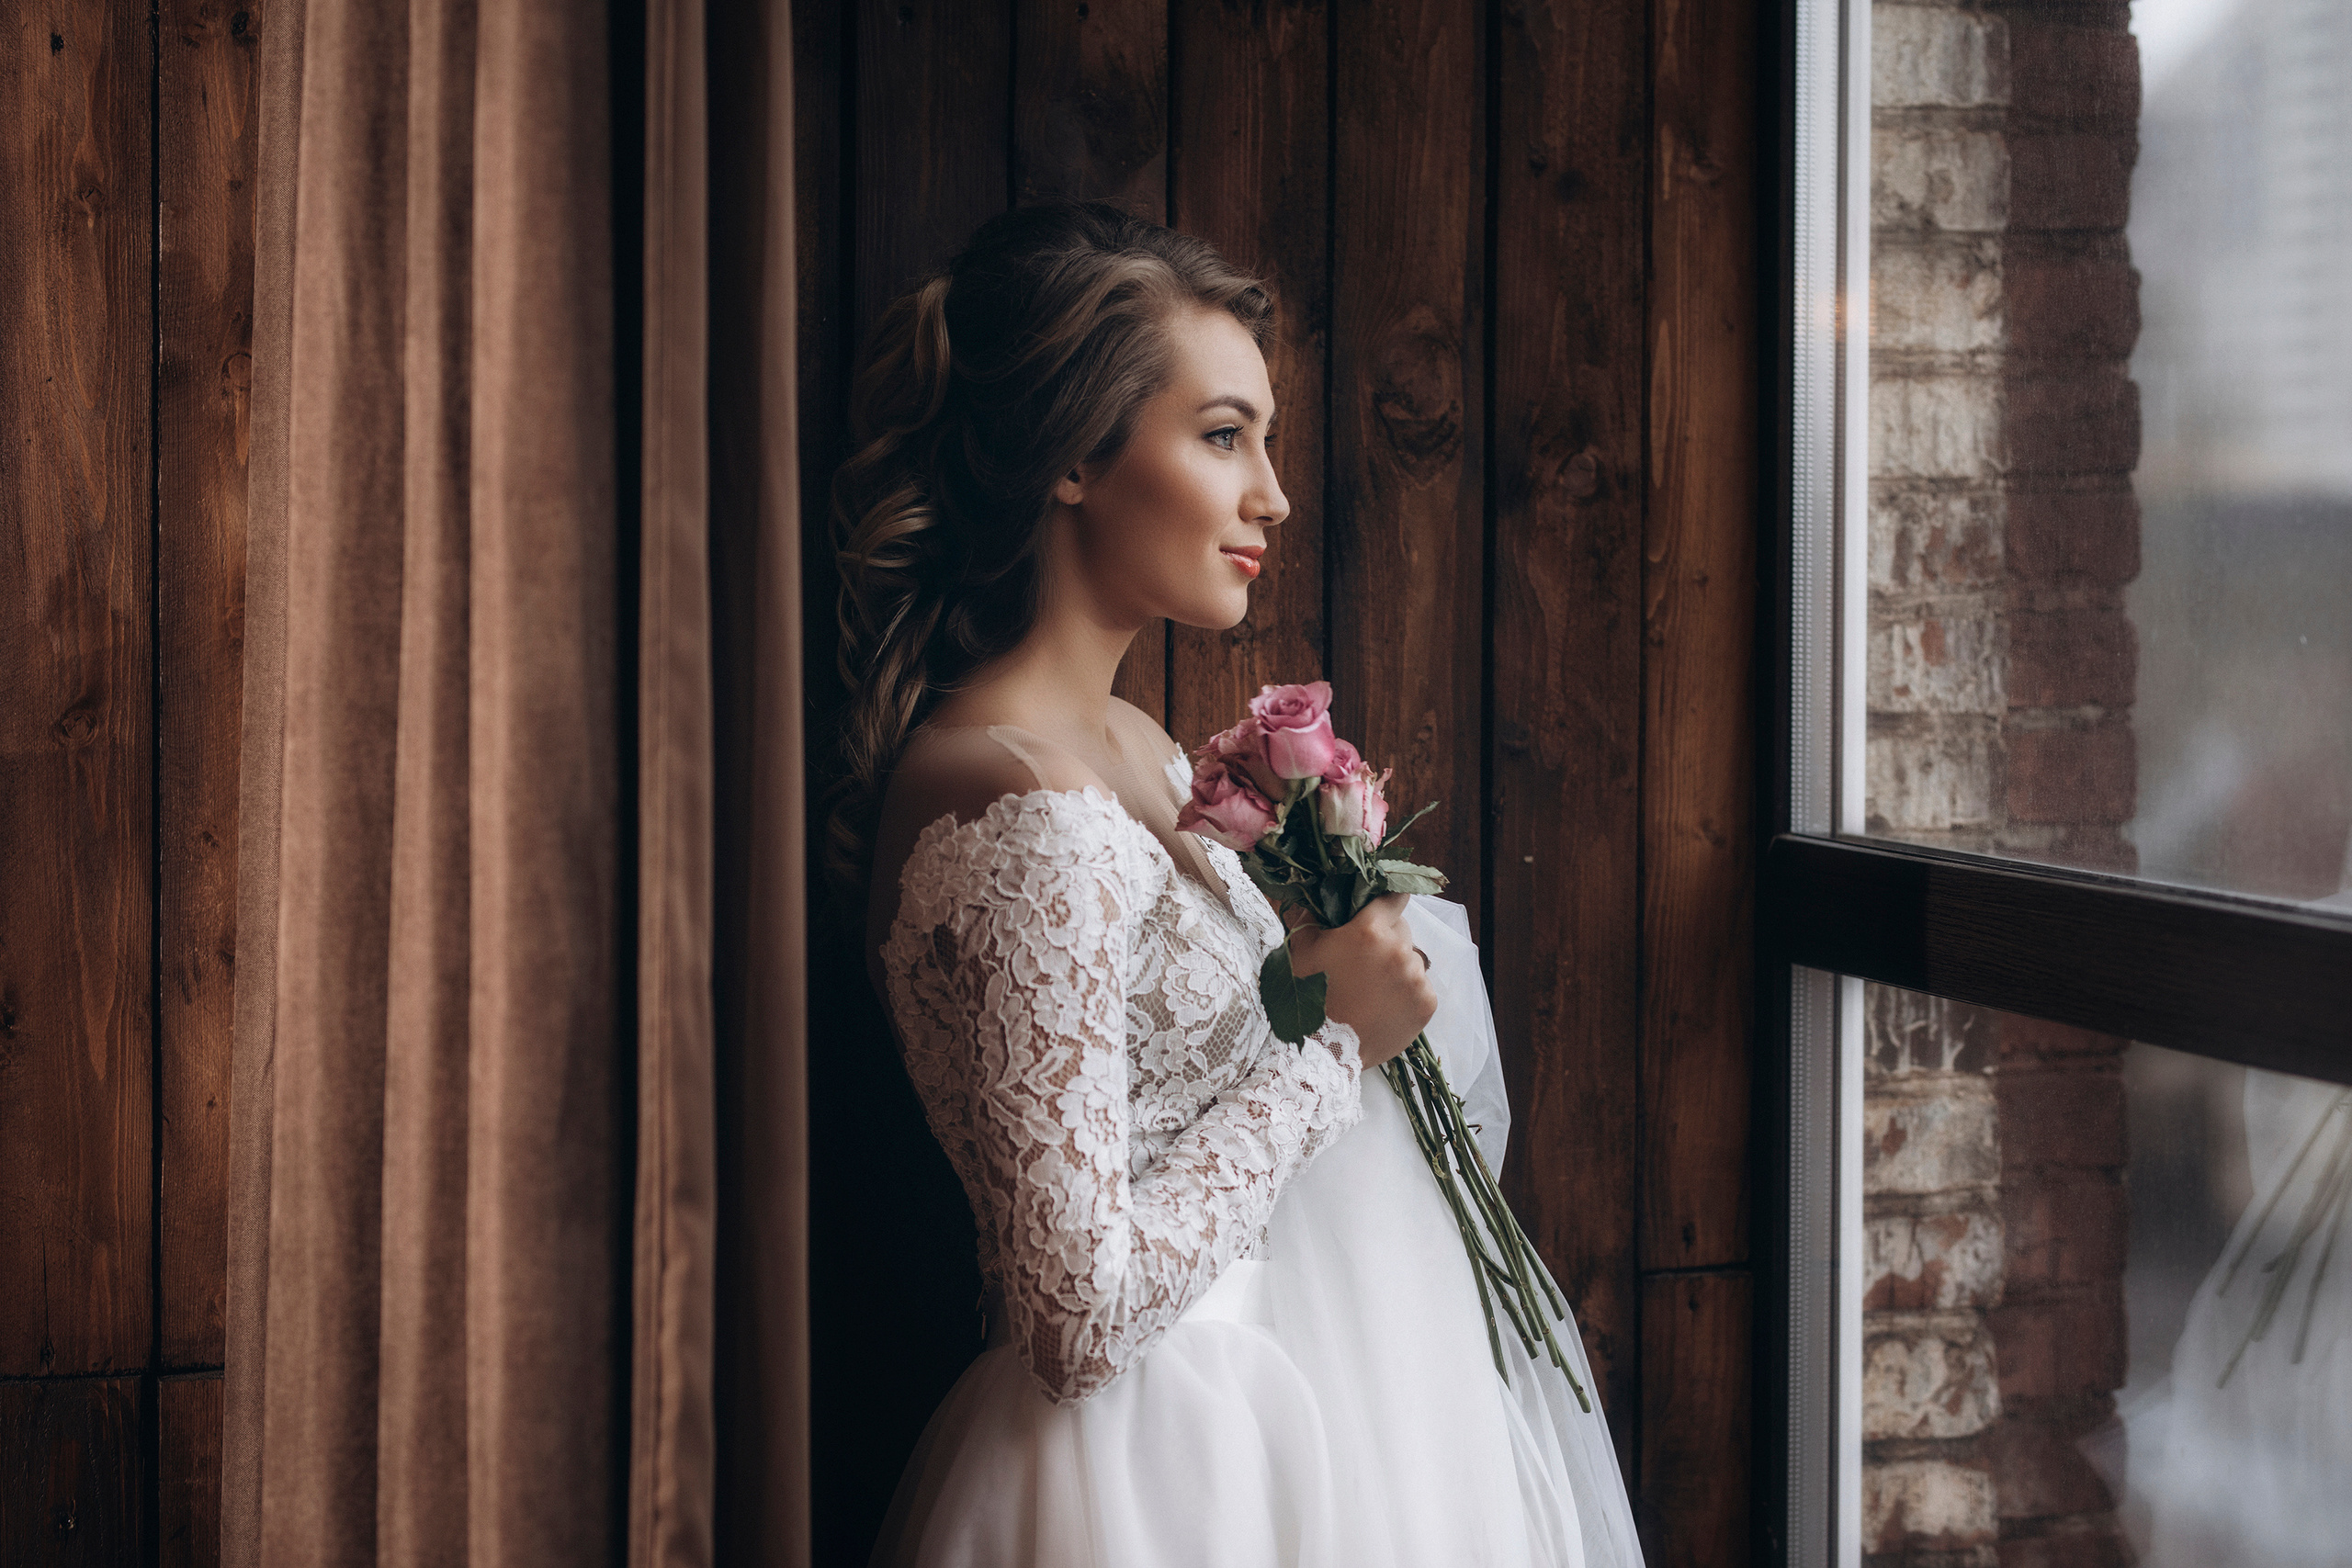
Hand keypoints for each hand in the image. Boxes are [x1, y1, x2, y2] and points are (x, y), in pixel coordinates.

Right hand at [1282, 894, 1434, 1067]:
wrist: (1325, 1052)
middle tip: (1365, 958)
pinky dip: (1406, 993)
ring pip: (1411, 960)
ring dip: (1396, 967)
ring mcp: (1416, 978)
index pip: (1394, 896)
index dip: (1387, 901)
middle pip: (1402, 930)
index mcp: (1369, 931)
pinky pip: (1420, 987)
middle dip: (1386, 938)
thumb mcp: (1301, 950)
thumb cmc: (1309, 997)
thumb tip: (1318, 899)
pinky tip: (1384, 1005)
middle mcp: (1399, 950)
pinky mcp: (1426, 1003)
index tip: (1380, 908)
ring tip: (1372, 989)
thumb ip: (1312, 917)